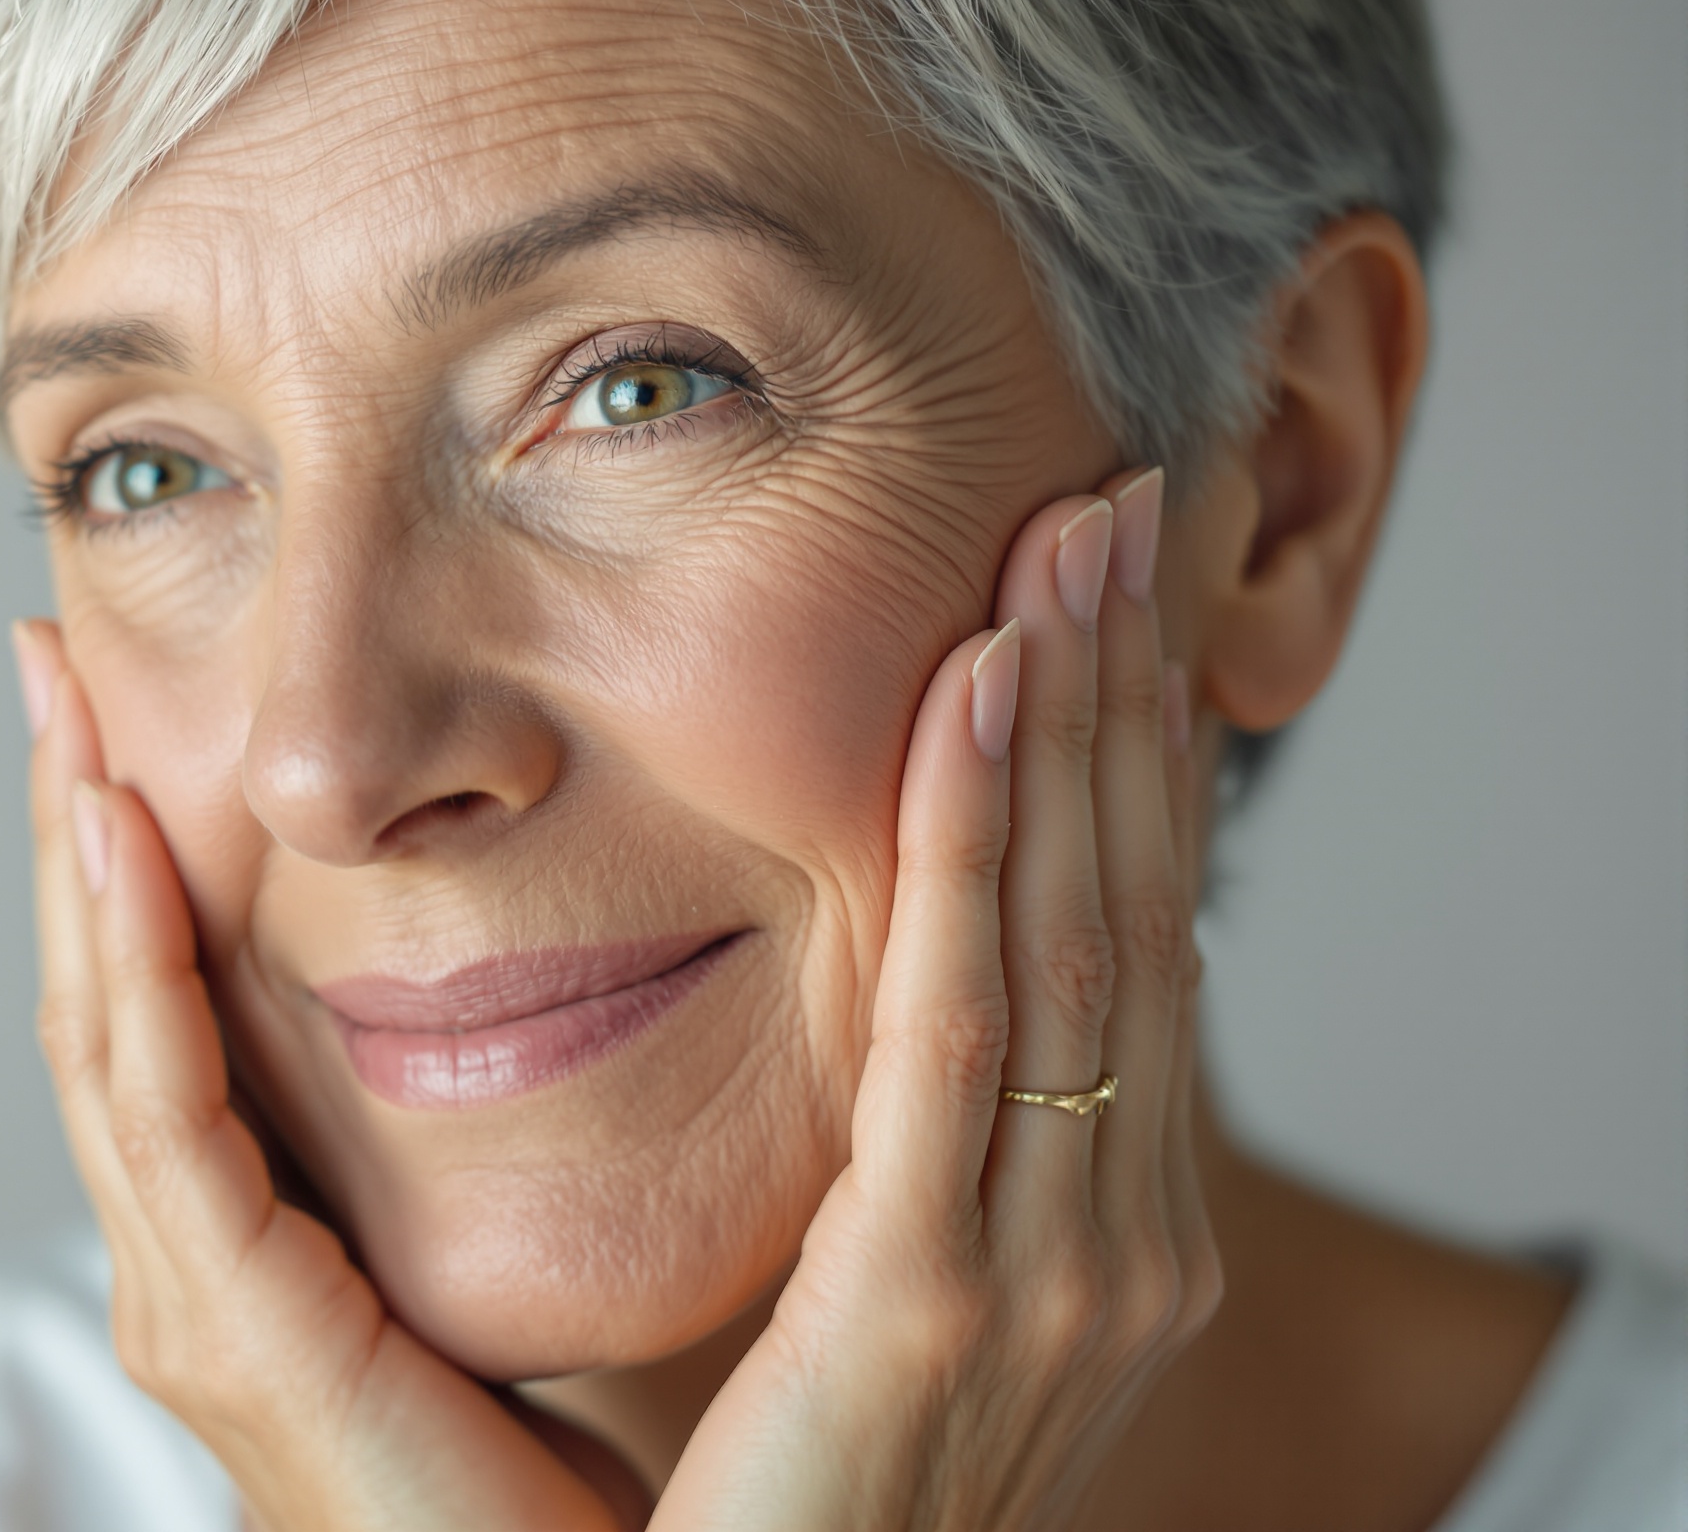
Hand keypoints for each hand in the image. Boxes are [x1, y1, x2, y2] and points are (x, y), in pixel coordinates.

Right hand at [12, 621, 646, 1530]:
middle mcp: (189, 1275)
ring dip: (71, 863)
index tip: (114, 714)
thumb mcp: (502, 1282)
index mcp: (249, 1258)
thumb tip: (547, 1006)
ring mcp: (188, 1304)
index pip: (162, 1020)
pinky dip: (130, 965)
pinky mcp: (228, 1329)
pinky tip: (115, 837)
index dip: (125, 867)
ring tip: (59, 708)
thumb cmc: (571, 1497)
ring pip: (102, 1037)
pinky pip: (162, 1113)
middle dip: (64, 828)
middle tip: (42, 661)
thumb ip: (475, 1167)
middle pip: (99, 1006)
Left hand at [651, 469, 1220, 1529]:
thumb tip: (918, 1009)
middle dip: (1128, 703)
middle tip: (1113, 509)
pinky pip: (965, 1031)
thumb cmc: (804, 1503)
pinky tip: (977, 705)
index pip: (1134, 954)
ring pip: (1077, 940)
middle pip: (1136, 914)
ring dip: (1074, 726)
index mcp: (1111, 1242)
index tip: (1108, 608)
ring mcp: (1048, 1281)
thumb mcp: (898, 1305)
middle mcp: (1119, 1249)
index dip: (1132, 768)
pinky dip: (982, 852)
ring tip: (1065, 550)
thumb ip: (927, 1164)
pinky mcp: (928, 1303)